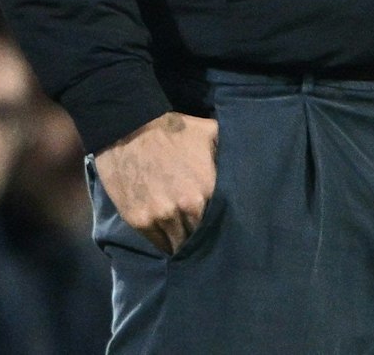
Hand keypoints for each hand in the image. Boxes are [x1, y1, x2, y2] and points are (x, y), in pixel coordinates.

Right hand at [93, 111, 218, 254]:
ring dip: (181, 242)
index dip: (218, 226)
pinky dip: (163, 241)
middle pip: (199, 236)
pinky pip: (157, 243)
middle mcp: (186, 207)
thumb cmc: (171, 130)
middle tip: (200, 234)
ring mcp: (161, 216)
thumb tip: (245, 163)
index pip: (219, 222)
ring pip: (178, 244)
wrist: (129, 128)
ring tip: (184, 238)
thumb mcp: (209, 133)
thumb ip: (227, 152)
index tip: (218, 227)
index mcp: (207, 189)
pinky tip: (167, 236)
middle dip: (200, 236)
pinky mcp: (139, 221)